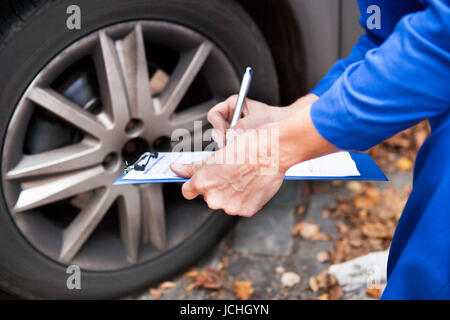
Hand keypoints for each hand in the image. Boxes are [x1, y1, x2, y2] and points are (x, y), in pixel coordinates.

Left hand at [170, 126, 284, 216]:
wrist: (270, 152)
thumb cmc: (245, 149)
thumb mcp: (214, 156)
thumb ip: (192, 167)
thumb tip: (175, 168)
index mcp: (203, 183)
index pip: (188, 191)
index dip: (195, 184)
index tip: (202, 180)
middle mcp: (214, 199)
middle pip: (208, 197)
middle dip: (216, 187)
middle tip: (230, 172)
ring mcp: (230, 207)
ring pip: (225, 203)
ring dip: (230, 194)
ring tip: (242, 177)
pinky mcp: (246, 211)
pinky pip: (241, 207)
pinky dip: (245, 199)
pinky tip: (251, 185)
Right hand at [207, 93, 317, 147]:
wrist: (285, 127)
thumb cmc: (273, 118)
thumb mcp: (256, 120)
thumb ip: (241, 127)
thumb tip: (229, 136)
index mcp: (233, 104)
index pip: (215, 114)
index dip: (217, 126)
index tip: (224, 136)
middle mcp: (230, 116)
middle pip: (215, 128)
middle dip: (222, 139)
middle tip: (230, 147)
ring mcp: (232, 129)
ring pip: (221, 140)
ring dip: (228, 145)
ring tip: (242, 147)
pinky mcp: (236, 140)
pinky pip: (228, 147)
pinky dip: (233, 150)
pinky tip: (244, 150)